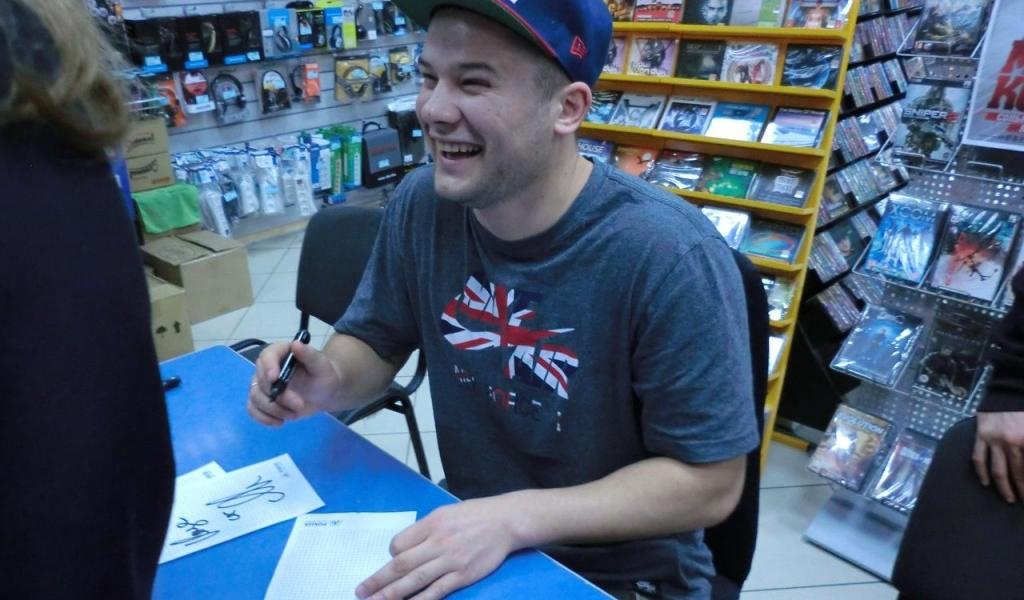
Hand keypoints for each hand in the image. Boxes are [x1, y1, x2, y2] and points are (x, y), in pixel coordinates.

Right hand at [246, 340, 341, 426]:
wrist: (324, 391)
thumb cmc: (323, 374)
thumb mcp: (321, 365)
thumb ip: (309, 355)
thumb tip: (296, 344)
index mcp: (280, 353)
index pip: (266, 356)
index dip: (268, 367)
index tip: (275, 379)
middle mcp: (267, 368)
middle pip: (261, 381)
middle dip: (279, 396)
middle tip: (299, 405)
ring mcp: (263, 385)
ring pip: (255, 397)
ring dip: (274, 410)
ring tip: (294, 415)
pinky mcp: (262, 401)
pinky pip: (253, 409)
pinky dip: (263, 418)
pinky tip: (279, 423)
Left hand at [356, 498, 521, 599]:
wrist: (505, 521)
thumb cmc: (475, 515)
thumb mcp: (446, 513)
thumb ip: (426, 529)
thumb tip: (405, 547)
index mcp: (431, 524)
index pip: (399, 544)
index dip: (391, 556)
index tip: (391, 562)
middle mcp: (437, 542)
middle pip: (401, 565)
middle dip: (378, 581)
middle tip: (361, 592)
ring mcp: (450, 561)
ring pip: (414, 581)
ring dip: (391, 594)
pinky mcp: (462, 575)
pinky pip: (436, 591)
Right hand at [973, 412, 1023, 502]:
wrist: (1008, 391)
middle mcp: (1010, 443)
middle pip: (1017, 473)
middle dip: (1021, 489)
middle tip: (1022, 500)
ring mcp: (993, 440)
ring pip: (998, 470)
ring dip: (1004, 487)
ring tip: (1008, 498)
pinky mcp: (981, 436)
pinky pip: (979, 457)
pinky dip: (982, 472)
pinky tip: (986, 483)